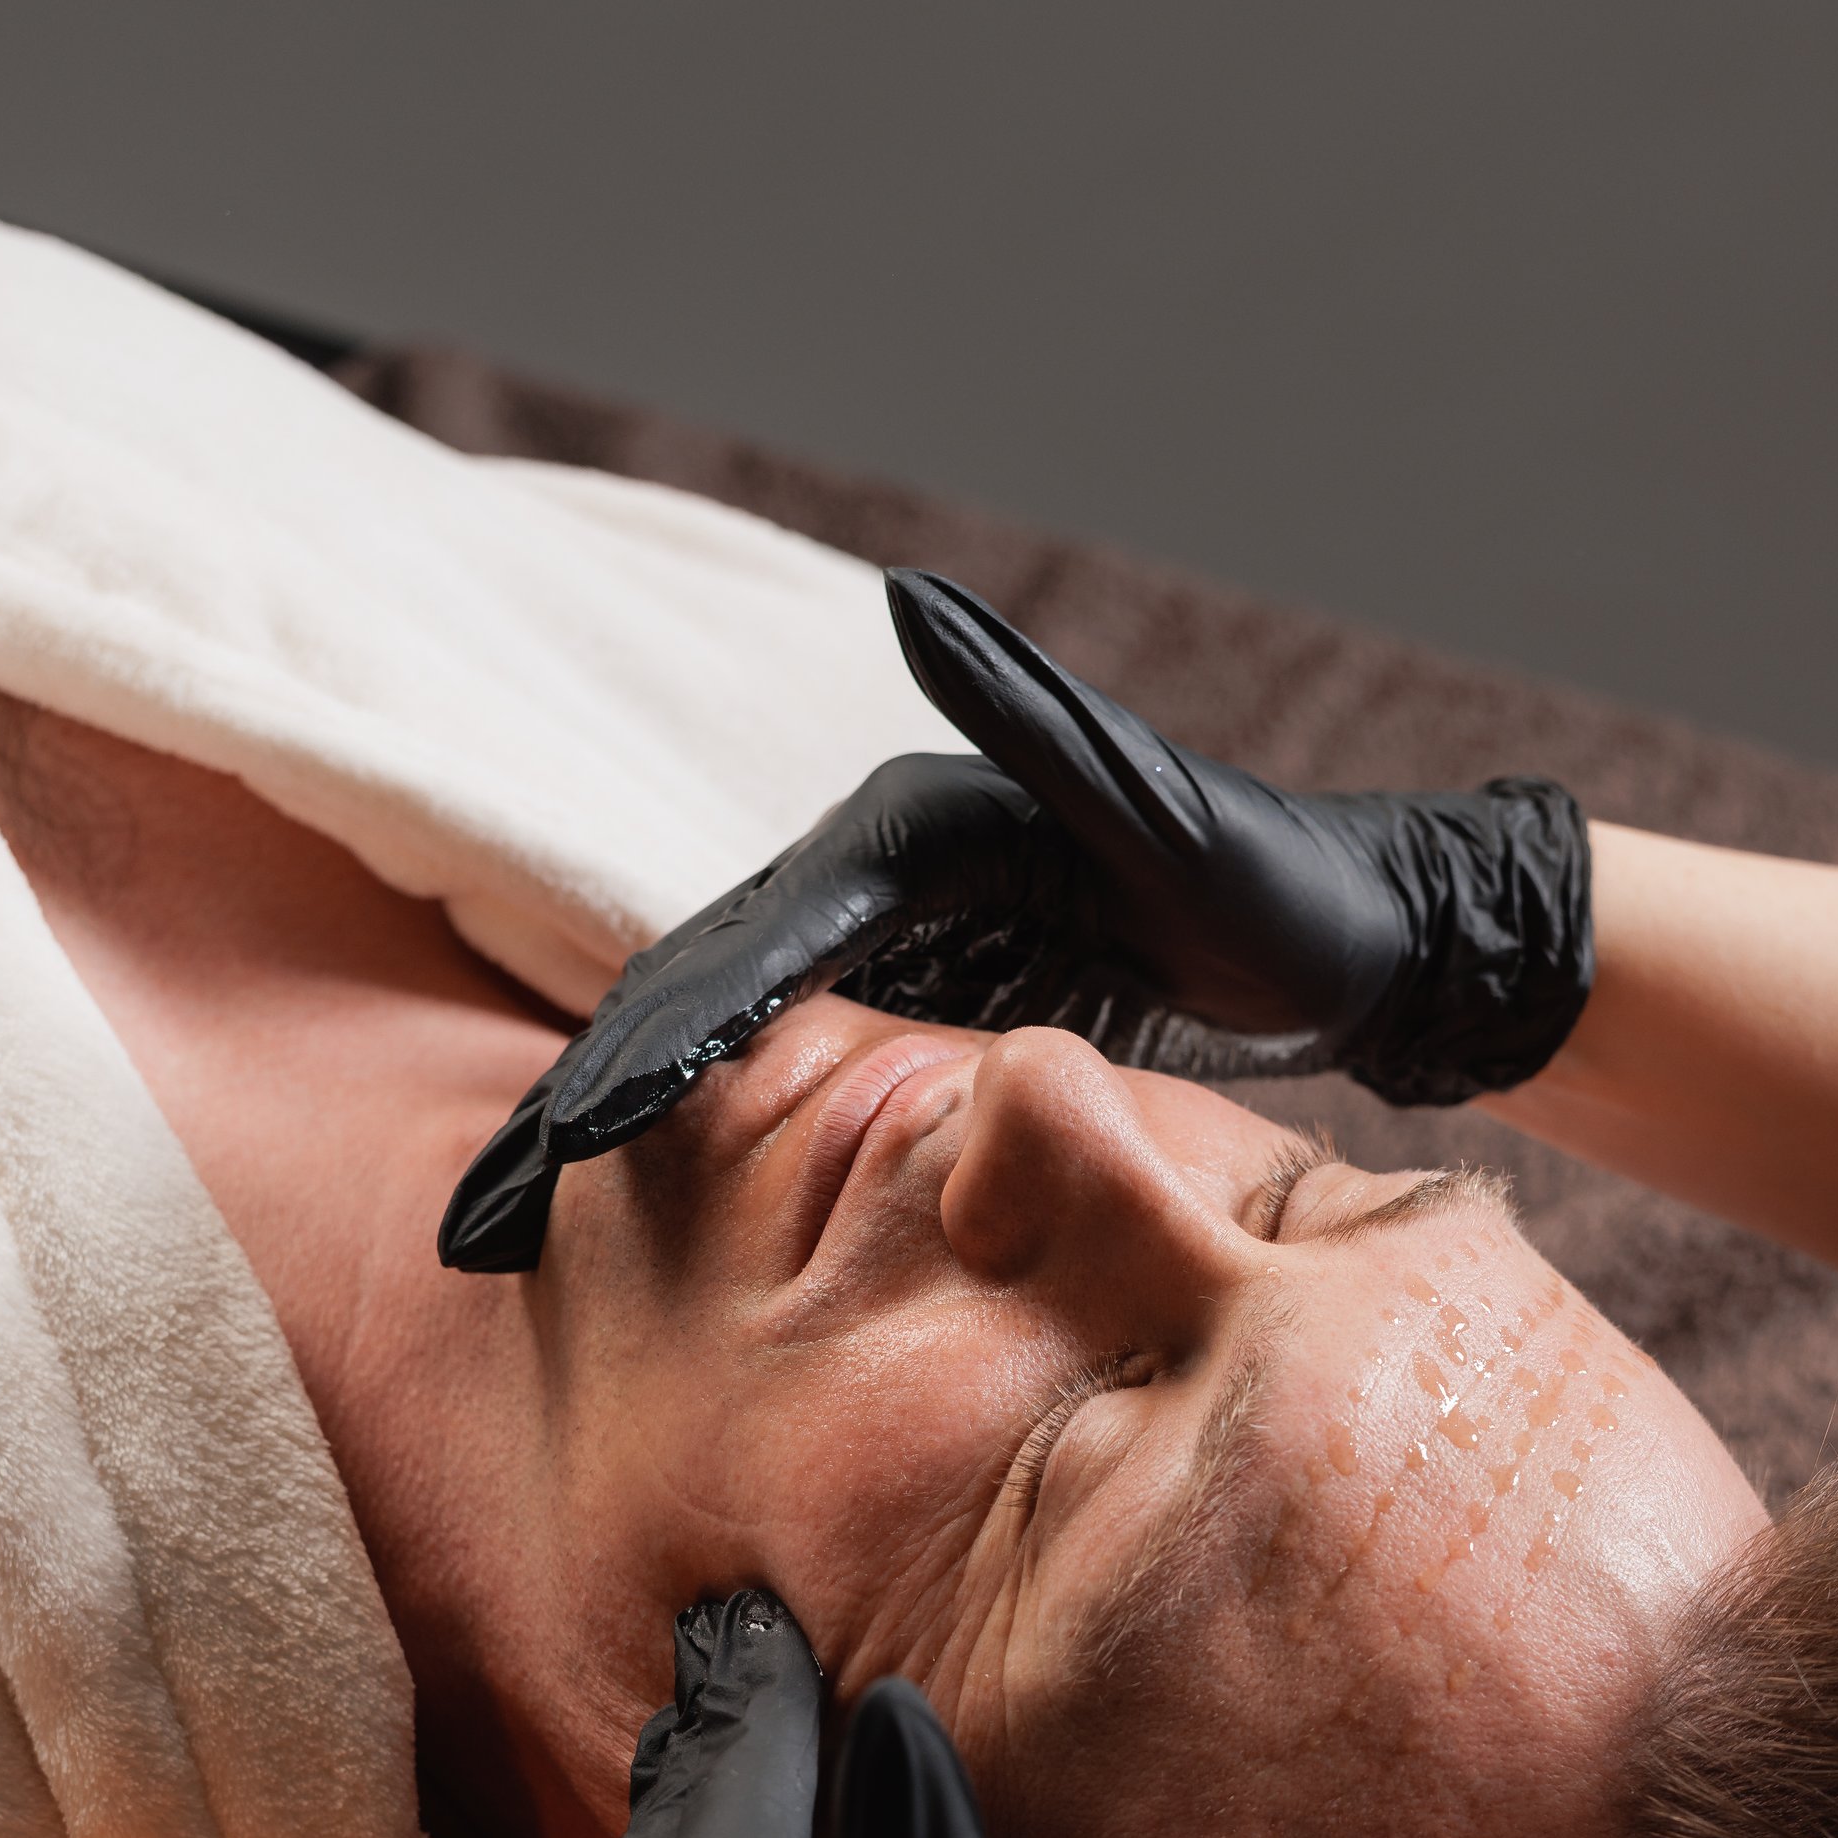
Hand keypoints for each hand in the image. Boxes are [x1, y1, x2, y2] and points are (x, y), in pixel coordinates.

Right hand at [440, 574, 1590, 1270]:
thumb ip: (1035, 716)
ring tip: (503, 1240)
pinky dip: (691, 1154)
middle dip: (583, 1108)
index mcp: (910, 837)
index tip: (568, 1141)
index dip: (650, 1049)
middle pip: (696, 1002)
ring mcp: (894, 943)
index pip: (744, 950)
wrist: (1356, 938)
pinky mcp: (922, 1000)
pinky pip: (779, 1086)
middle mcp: (881, 878)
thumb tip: (910, 596)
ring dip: (607, 1143)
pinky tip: (627, 1230)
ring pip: (717, 1053)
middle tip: (481, 1226)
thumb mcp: (1164, 808)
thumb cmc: (1273, 883)